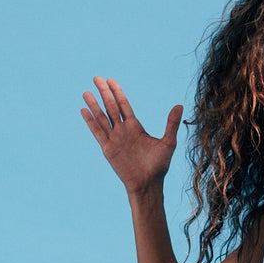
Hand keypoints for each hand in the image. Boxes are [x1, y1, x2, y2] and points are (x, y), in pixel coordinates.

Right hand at [80, 76, 182, 194]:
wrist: (148, 184)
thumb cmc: (159, 166)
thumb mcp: (168, 143)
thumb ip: (171, 124)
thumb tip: (179, 106)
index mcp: (135, 127)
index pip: (124, 105)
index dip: (117, 92)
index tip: (111, 80)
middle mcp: (123, 131)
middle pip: (111, 107)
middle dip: (104, 93)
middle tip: (97, 78)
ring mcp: (114, 139)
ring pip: (102, 118)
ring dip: (94, 105)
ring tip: (86, 92)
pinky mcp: (108, 149)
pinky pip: (97, 132)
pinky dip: (90, 121)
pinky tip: (84, 110)